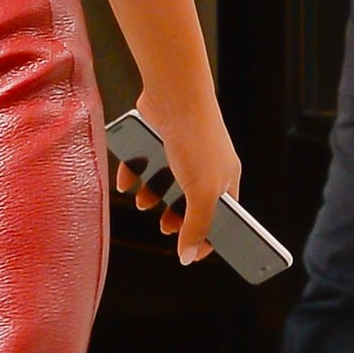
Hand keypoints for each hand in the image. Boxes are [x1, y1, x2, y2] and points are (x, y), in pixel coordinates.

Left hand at [115, 90, 241, 266]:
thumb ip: (197, 226)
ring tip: (143, 201)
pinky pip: (144, 161)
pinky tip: (127, 182)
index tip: (192, 255)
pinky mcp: (157, 137)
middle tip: (164, 226)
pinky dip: (134, 174)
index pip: (224, 217)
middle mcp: (205, 165)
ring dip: (152, 196)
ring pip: (166, 181)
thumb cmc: (197, 141)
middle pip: (191, 201)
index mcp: (225, 180)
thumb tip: (188, 257)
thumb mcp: (203, 193)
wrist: (174, 95)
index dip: (209, 237)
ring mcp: (181, 150)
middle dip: (176, 217)